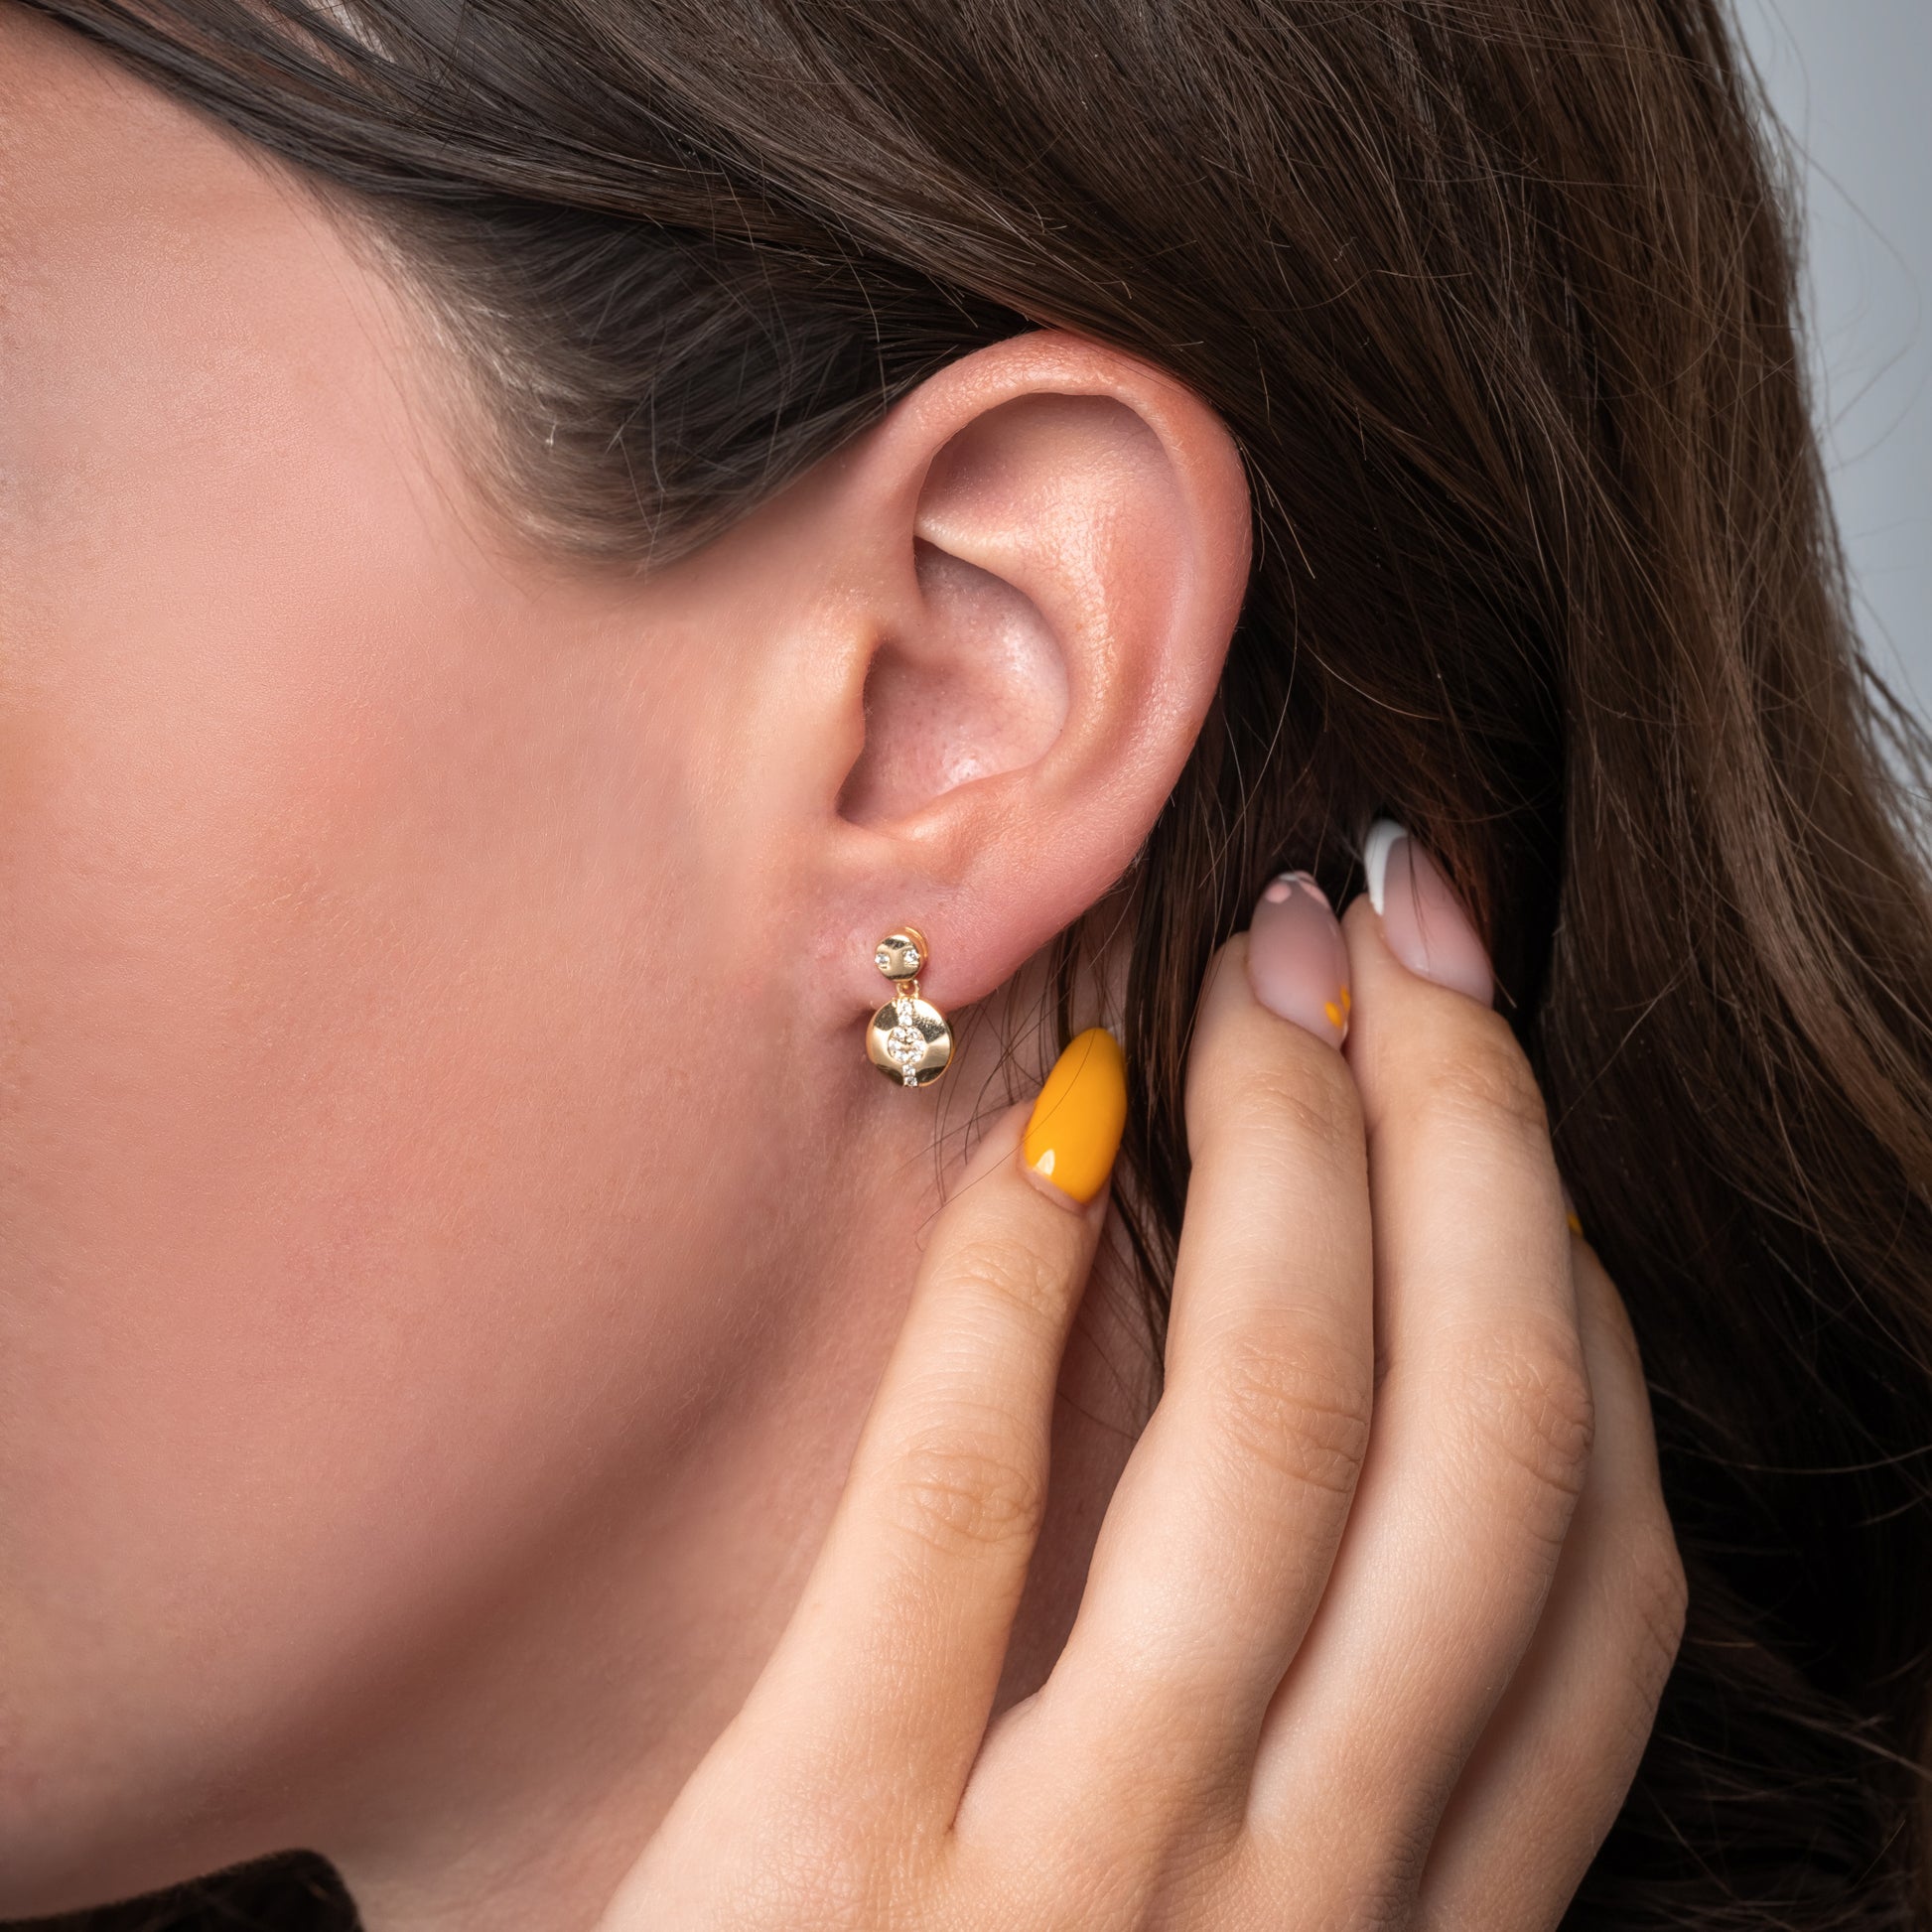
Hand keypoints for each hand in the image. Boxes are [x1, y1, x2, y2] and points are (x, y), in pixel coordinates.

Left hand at [599, 823, 1685, 1930]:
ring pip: (1279, 1440)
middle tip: (1396, 933)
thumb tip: (1342, 1437)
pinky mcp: (827, 1856)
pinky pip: (960, 1493)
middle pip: (1473, 1449)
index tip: (1499, 1130)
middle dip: (1468, 1142)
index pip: (1586, 1584)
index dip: (1578, 1309)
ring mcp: (1077, 1893)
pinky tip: (1039, 1130)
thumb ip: (1313, 1780)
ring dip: (1289, 1157)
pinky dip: (1012, 1278)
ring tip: (1251, 979)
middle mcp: (1296, 1920)